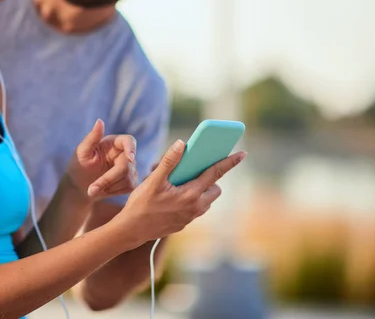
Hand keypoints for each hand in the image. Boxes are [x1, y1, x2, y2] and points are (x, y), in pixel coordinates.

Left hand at [67, 119, 137, 200]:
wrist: (79, 187)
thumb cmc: (78, 166)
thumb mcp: (82, 152)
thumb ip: (92, 137)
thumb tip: (99, 121)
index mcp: (114, 143)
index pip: (129, 141)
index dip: (132, 148)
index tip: (130, 158)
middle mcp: (124, 154)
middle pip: (127, 165)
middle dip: (109, 178)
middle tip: (92, 189)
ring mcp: (130, 168)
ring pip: (128, 178)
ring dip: (109, 187)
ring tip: (93, 189)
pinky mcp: (131, 181)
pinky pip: (130, 188)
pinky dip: (114, 192)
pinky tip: (103, 191)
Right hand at [114, 140, 246, 245]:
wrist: (132, 230)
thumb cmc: (141, 204)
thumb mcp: (153, 181)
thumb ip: (169, 162)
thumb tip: (182, 144)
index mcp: (190, 194)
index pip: (215, 173)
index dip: (229, 162)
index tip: (242, 154)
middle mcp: (195, 207)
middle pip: (214, 188)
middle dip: (208, 178)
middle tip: (190, 171)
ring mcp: (190, 217)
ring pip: (206, 199)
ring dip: (199, 190)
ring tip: (177, 184)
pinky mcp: (184, 223)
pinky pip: (195, 208)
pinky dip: (190, 199)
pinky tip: (171, 196)